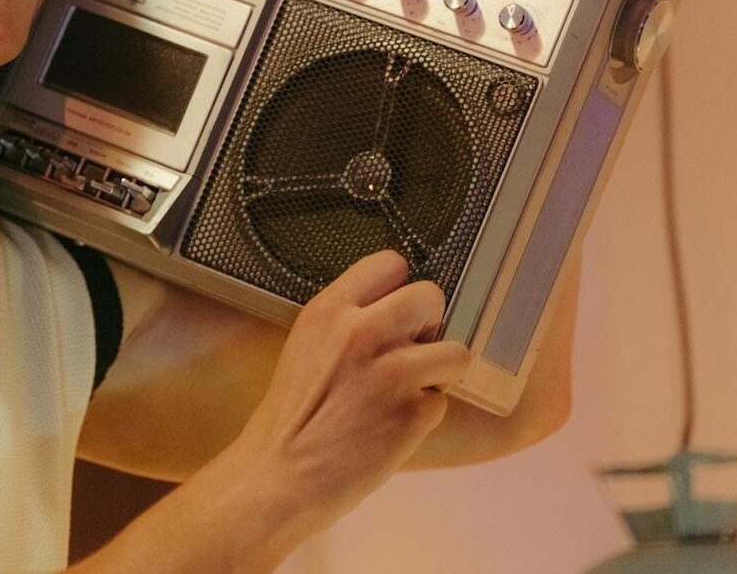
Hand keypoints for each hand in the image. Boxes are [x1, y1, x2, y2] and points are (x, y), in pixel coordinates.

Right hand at [226, 251, 470, 537]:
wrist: (281, 475)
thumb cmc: (290, 416)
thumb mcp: (306, 345)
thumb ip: (347, 321)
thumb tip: (396, 310)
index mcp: (328, 310)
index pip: (389, 263)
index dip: (399, 288)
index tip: (395, 311)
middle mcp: (361, 333)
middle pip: (430, 296)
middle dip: (429, 324)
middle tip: (410, 351)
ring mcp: (390, 373)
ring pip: (455, 351)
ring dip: (438, 373)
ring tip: (408, 391)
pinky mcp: (412, 414)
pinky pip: (442, 401)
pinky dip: (424, 415)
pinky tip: (393, 426)